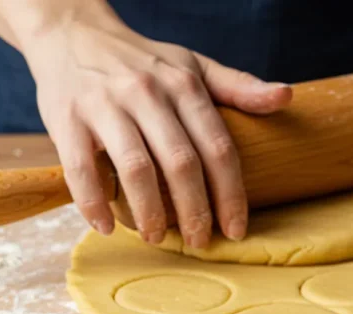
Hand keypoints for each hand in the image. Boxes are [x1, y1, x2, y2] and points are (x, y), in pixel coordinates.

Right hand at [22, 9, 291, 246]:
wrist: (72, 32)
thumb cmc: (144, 61)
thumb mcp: (194, 65)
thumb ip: (239, 87)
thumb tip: (286, 96)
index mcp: (184, 86)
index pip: (218, 148)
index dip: (231, 194)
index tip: (237, 229)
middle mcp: (147, 93)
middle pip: (181, 163)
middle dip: (195, 210)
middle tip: (200, 242)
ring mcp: (105, 105)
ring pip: (136, 168)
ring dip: (149, 212)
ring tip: (157, 238)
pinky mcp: (66, 118)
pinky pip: (81, 169)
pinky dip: (94, 203)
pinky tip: (107, 227)